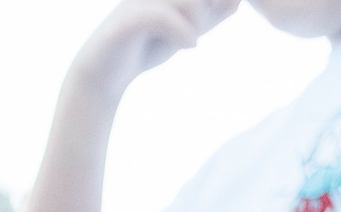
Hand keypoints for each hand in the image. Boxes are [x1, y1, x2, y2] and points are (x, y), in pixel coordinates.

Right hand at [70, 0, 237, 101]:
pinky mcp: (128, 20)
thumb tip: (236, 2)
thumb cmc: (144, 49)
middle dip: (210, 10)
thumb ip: (211, 15)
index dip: (215, 6)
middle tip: (202, 31)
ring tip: (193, 41)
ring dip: (199, 22)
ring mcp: (139, 1)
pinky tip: (189, 47)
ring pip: (188, 1)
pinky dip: (184, 33)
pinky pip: (165, 17)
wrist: (104, 75)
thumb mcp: (186, 30)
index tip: (218, 16)